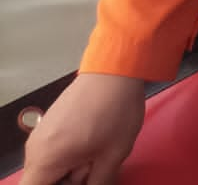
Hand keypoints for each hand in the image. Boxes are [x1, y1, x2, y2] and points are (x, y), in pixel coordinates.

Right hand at [20, 71, 145, 184]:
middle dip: (67, 180)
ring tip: (96, 153)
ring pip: (49, 166)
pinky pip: (53, 150)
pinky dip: (69, 153)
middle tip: (92, 168)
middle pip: (42, 180)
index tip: (76, 183)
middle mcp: (36, 147)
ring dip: (70, 168)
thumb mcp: (113, 156)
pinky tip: (93, 142)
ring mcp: (42, 133)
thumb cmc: (115, 108)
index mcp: (45, 159)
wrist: (116, 70)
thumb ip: (97, 183)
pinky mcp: (51, 123)